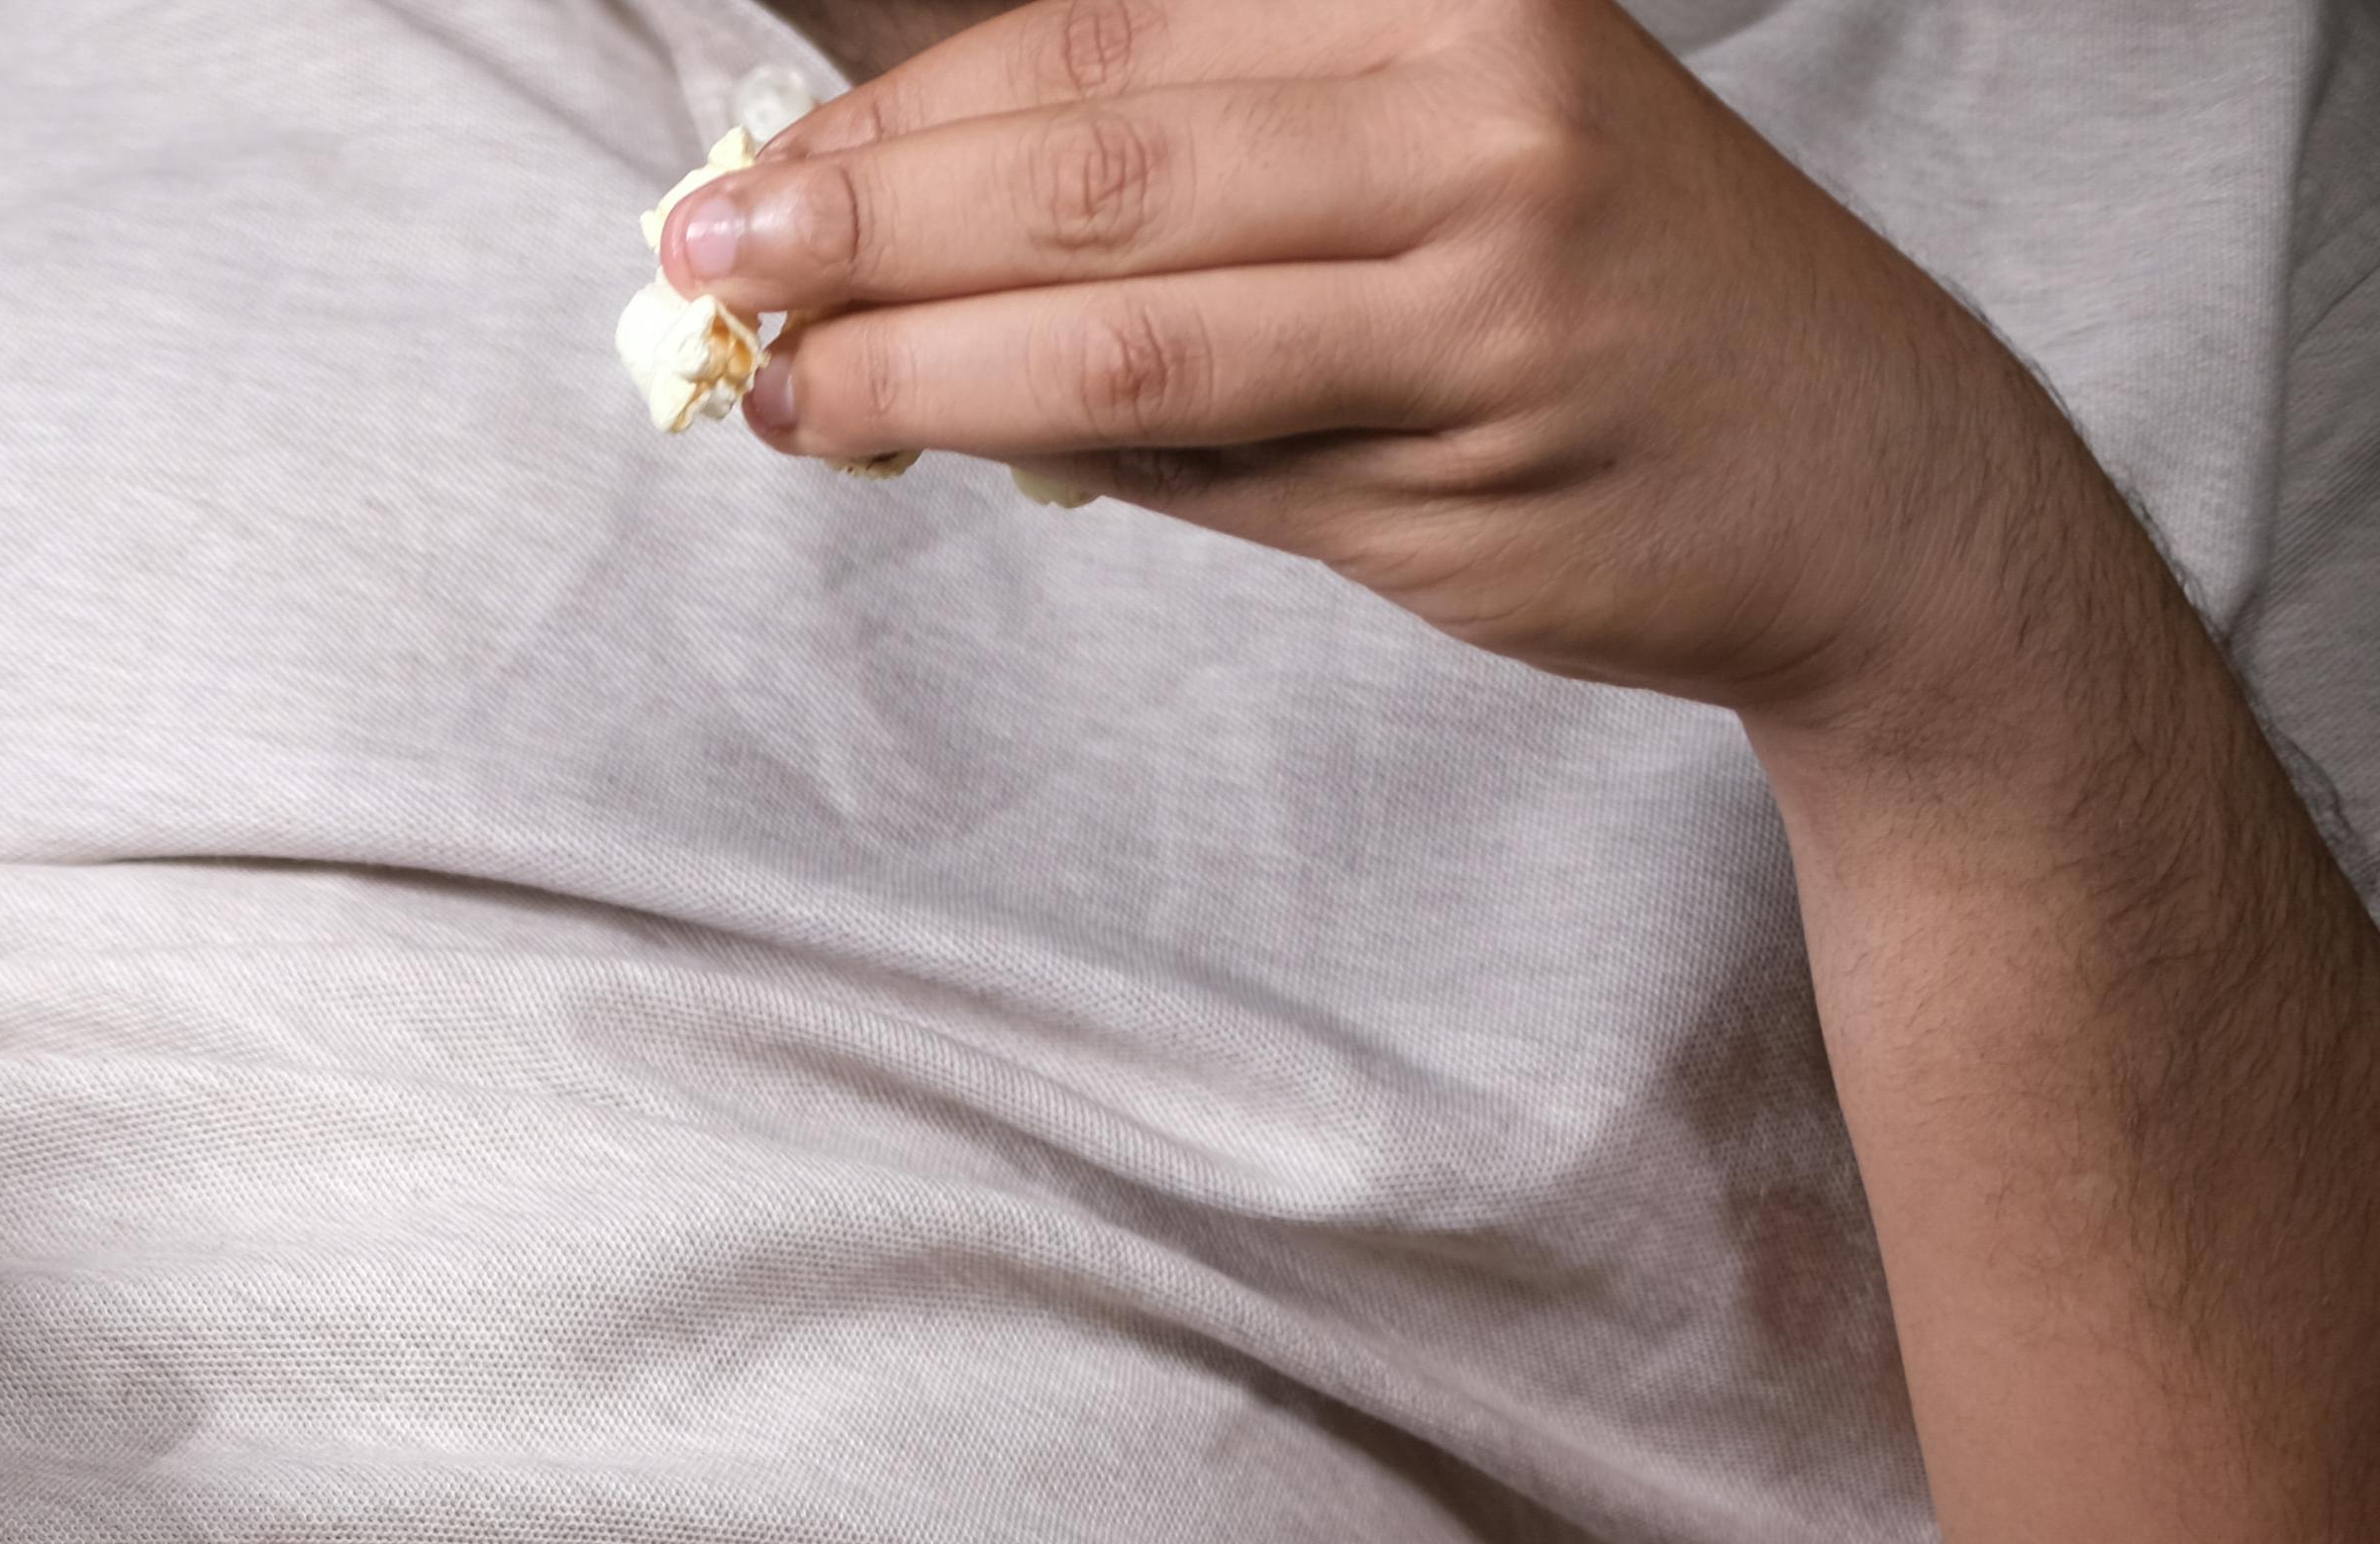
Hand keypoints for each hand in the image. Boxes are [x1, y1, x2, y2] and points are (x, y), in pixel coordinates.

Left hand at [674, 0, 2129, 742]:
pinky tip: (927, 439)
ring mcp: (1487, 267)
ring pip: (1119, 315)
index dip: (903, 109)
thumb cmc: (1596, 315)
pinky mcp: (1477, 436)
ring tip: (783, 383)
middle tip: (704, 260)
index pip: (1102, 31)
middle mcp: (1476, 96)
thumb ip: (1187, 192)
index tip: (757, 168)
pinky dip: (1036, 445)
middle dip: (864, 211)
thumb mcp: (1421, 169)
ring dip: (911, 355)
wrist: (1866, 473)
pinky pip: (1200, 449)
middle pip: (1088, 155)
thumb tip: (899, 234)